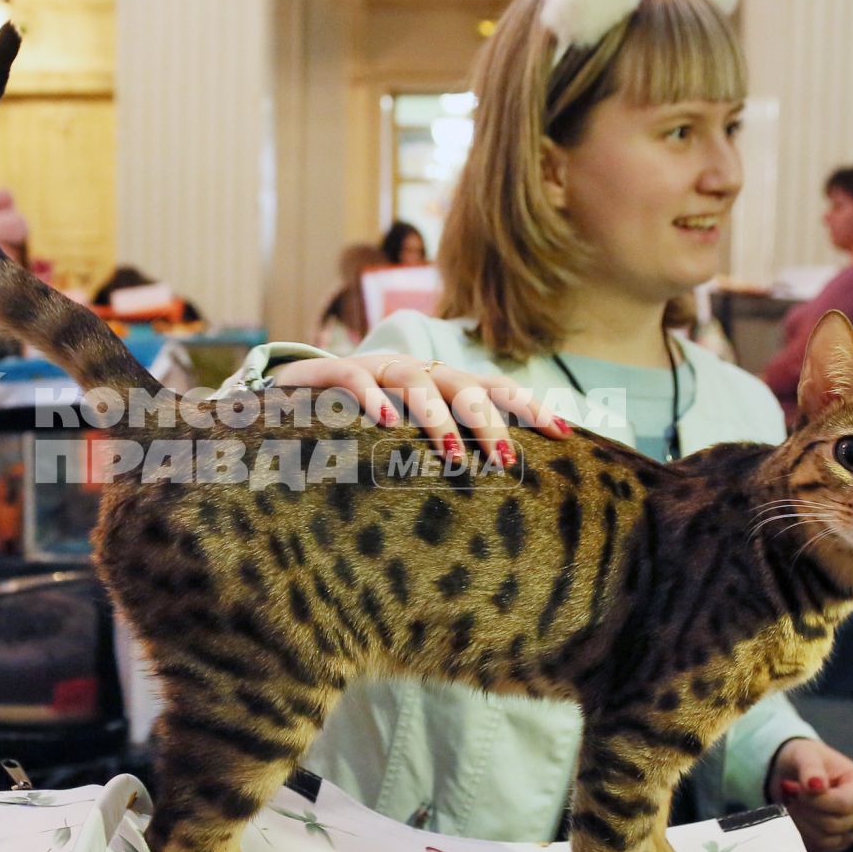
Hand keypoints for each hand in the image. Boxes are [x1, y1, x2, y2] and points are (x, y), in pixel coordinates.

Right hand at [269, 354, 570, 464]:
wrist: (288, 399)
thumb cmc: (358, 429)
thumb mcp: (406, 439)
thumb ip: (445, 450)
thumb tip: (501, 482)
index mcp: (439, 385)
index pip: (493, 388)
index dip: (529, 406)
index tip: (564, 434)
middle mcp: (414, 373)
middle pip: (464, 385)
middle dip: (489, 422)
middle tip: (506, 461)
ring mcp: (374, 369)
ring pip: (417, 381)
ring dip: (438, 416)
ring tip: (453, 453)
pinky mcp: (331, 373)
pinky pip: (355, 379)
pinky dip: (371, 398)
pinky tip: (384, 422)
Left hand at [768, 738, 852, 851]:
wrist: (797, 772)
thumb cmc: (807, 759)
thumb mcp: (806, 754)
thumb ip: (811, 768)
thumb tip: (815, 785)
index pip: (843, 804)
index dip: (815, 800)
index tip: (799, 787)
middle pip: (834, 824)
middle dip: (806, 810)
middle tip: (794, 794)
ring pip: (826, 840)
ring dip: (802, 822)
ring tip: (794, 803)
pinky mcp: (841, 843)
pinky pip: (820, 848)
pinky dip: (803, 833)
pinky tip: (798, 815)